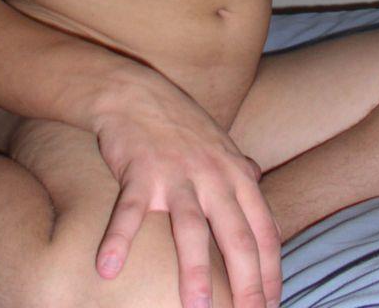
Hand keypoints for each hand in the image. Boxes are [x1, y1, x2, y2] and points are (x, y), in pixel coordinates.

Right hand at [94, 75, 280, 307]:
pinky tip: (108, 269)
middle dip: (246, 283)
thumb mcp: (220, 144)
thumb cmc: (179, 123)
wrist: (135, 92)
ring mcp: (176, 173)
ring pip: (191, 227)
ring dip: (195, 270)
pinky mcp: (139, 171)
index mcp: (236, 173)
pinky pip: (129, 210)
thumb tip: (263, 188)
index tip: (270, 306)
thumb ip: (243, 170)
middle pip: (236, 235)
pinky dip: (117, 239)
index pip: (263, 230)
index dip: (270, 271)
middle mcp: (212, 175)